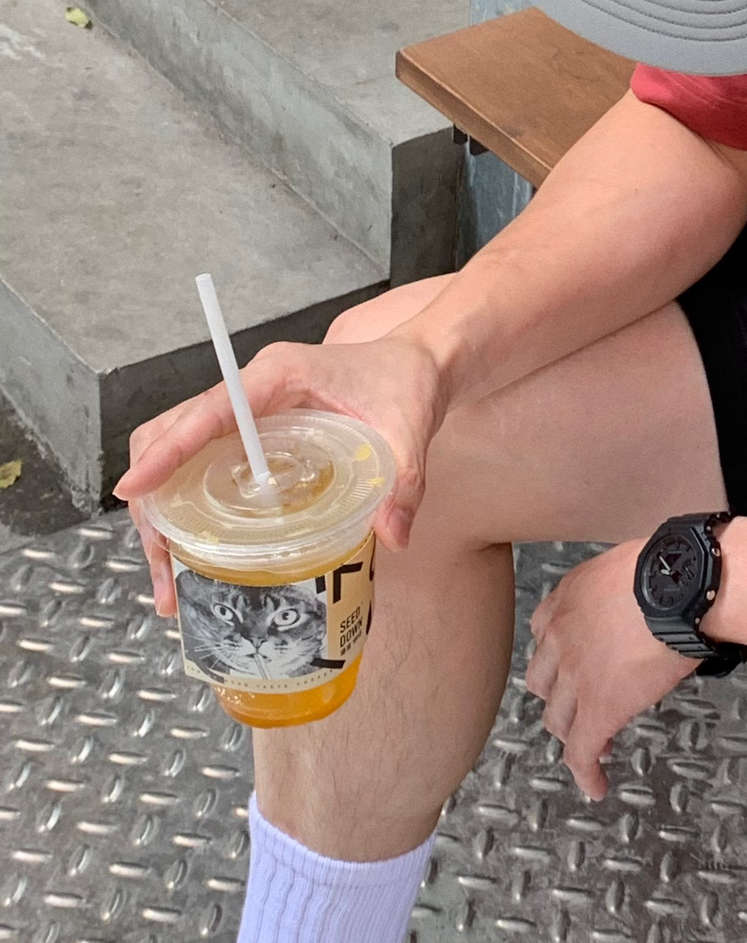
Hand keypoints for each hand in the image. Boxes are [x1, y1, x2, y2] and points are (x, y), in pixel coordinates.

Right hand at [116, 331, 451, 615]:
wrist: (418, 361)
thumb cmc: (407, 381)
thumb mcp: (410, 427)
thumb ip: (405, 479)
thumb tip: (394, 537)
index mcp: (277, 376)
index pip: (208, 411)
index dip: (167, 451)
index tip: (133, 490)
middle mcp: (250, 390)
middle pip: (170, 436)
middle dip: (152, 501)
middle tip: (162, 568)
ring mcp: (245, 411)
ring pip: (175, 454)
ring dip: (160, 512)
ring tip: (170, 582)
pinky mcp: (250, 432)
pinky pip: (198, 465)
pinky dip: (183, 507)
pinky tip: (193, 556)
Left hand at [525, 544, 697, 800]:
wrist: (682, 587)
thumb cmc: (674, 568)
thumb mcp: (633, 566)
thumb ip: (622, 590)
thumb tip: (649, 600)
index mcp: (567, 598)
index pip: (544, 635)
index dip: (559, 656)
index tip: (573, 667)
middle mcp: (560, 638)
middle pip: (544, 681)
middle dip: (560, 697)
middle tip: (582, 706)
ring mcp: (575, 677)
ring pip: (559, 719)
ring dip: (573, 733)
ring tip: (595, 743)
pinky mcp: (599, 709)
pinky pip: (582, 751)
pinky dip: (586, 772)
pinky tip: (597, 786)